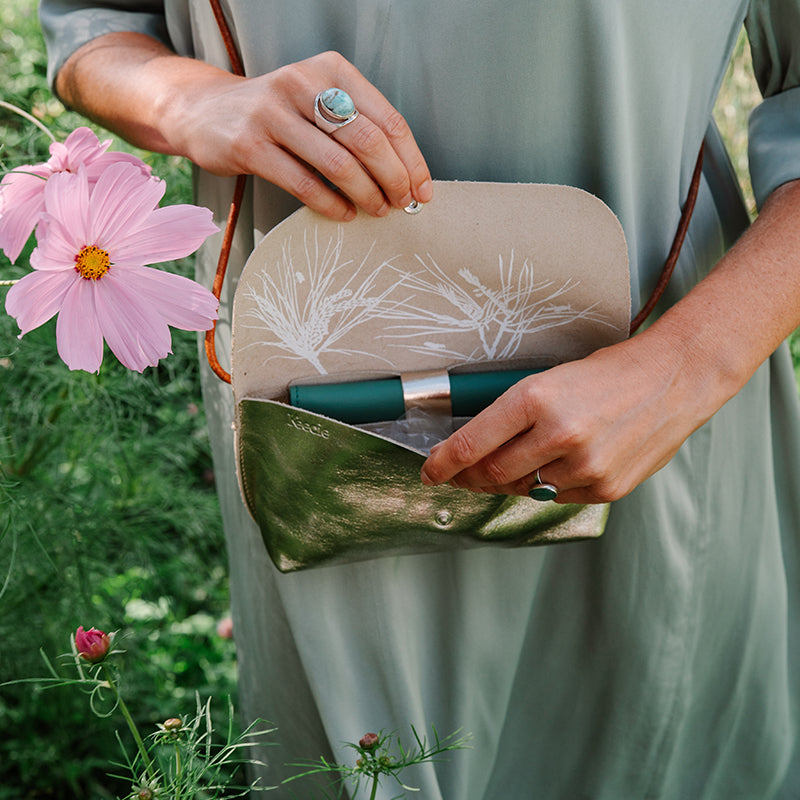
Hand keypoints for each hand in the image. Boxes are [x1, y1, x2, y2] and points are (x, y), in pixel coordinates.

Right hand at [163, 50, 431, 219]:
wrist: (205, 110)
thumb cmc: (277, 114)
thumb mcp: (318, 102)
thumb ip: (357, 128)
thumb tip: (406, 177)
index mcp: (331, 70)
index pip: (387, 119)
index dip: (411, 160)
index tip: (422, 190)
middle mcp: (303, 83)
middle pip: (368, 141)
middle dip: (394, 180)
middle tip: (402, 204)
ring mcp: (272, 114)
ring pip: (338, 164)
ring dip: (366, 195)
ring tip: (377, 210)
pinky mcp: (250, 146)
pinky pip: (304, 184)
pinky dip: (332, 205)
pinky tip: (345, 213)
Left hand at [419, 333, 719, 504]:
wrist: (675, 378)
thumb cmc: (610, 372)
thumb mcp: (550, 379)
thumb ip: (513, 418)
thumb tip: (475, 450)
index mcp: (536, 398)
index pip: (471, 444)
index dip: (442, 463)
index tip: (430, 471)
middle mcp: (558, 435)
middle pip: (490, 474)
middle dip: (468, 477)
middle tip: (461, 473)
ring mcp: (584, 466)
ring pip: (523, 489)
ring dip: (509, 481)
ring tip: (516, 462)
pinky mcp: (605, 488)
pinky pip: (556, 497)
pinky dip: (545, 486)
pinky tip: (554, 466)